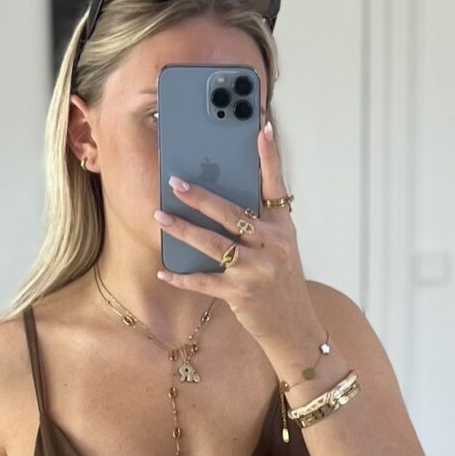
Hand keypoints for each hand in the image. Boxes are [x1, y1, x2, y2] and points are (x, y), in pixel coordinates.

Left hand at [154, 117, 316, 355]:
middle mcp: (273, 245)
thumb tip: (221, 199)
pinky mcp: (241, 294)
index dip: (270, 156)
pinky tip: (164, 270)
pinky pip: (205, 281)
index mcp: (283, 228)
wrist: (295, 328)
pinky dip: (182, 277)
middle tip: (175, 181)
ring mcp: (257, 270)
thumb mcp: (280, 248)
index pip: (276, 185)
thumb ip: (259, 224)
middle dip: (201, 197)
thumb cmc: (281, 282)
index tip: (262, 127)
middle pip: (233, 214)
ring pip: (213, 244)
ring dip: (182, 229)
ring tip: (159, 215)